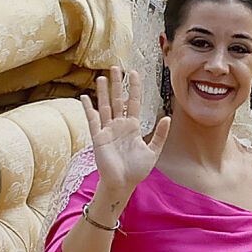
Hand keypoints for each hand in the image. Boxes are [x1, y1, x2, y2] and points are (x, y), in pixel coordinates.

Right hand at [80, 69, 169, 208]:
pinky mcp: (98, 137)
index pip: (133, 102)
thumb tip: (167, 117)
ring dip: (103, 92)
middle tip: (116, 67)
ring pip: (105, 106)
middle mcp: (119, 125)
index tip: (134, 73)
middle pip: (117, 99)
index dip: (134, 87)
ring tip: (101, 77)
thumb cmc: (137, 170)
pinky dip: (88, 108)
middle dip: (117, 83)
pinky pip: (92, 119)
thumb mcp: (153, 151)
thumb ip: (160, 135)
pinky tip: (84, 97)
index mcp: (132, 127)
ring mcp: (107, 130)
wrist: (122, 183)